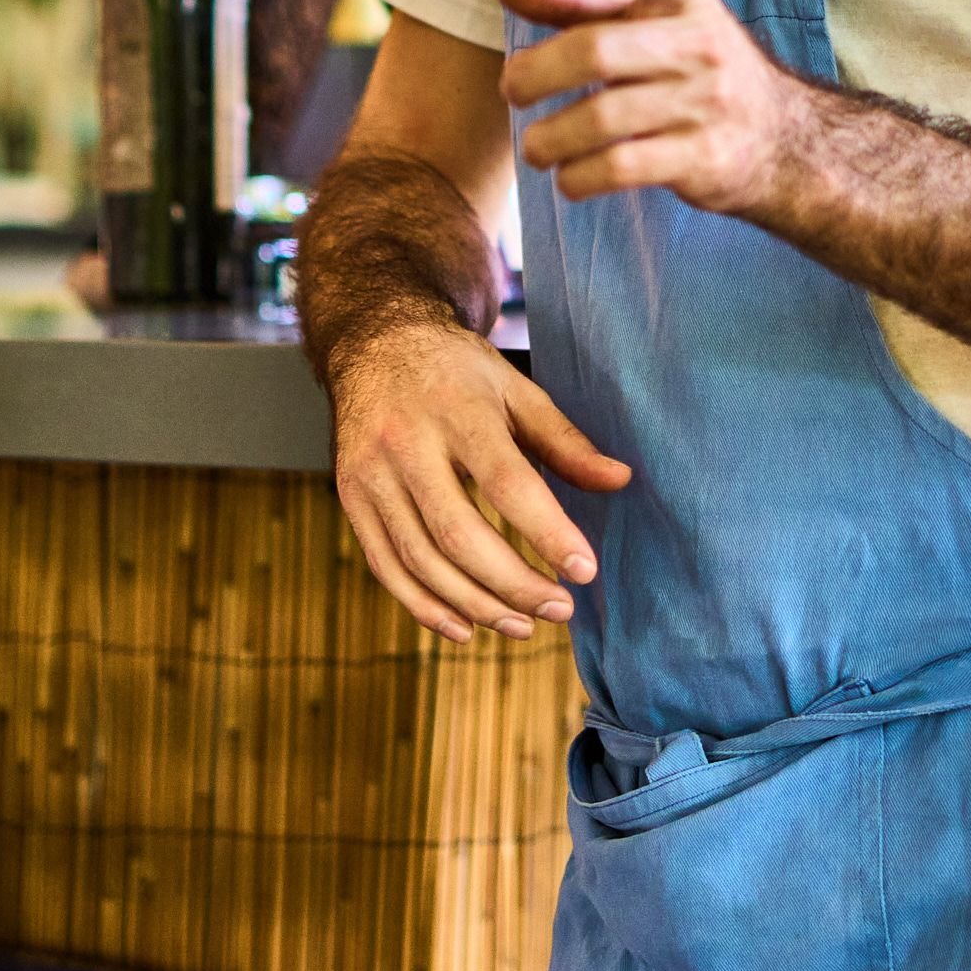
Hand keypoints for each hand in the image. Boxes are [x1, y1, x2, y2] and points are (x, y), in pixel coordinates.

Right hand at [329, 317, 631, 645]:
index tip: (586, 571)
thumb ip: (565, 440)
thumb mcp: (515, 389)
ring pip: (421, 560)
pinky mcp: (350, 499)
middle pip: (459, 534)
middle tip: (560, 609)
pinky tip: (465, 626)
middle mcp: (406, 443)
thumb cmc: (456, 371)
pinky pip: (385, 567)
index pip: (506, 482)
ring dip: (476, 605)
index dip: (547, 532)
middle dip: (514, 584)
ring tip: (524, 625)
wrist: (374, 344)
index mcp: (457, 409)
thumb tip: (620, 481)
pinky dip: (424, 606)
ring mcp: (370, 475)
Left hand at [494, 0, 806, 214]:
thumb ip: (571, 4)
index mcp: (686, 3)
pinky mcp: (704, 159)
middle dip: (537, 74)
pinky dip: (579, 177)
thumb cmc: (687, 70)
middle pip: (599, 52)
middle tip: (512, 90)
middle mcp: (701, 47)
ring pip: (602, 118)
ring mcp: (706, 104)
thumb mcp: (642, 26)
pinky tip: (569, 177)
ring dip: (549, 139)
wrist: (779, 141)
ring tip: (535, 147)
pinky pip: (623, 167)